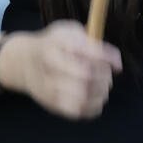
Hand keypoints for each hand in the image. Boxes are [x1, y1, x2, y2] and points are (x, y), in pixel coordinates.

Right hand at [0, 21, 122, 119]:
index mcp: (58, 42)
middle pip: (86, 76)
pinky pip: (76, 111)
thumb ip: (92, 40)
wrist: (24, 61)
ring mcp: (48, 86)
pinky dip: (93, 107)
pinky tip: (96, 99)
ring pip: (82, 96)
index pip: (88, 53)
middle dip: (104, 77)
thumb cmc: (54, 44)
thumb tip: (114, 59)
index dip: (107, 60)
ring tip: (103, 88)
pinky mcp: (50, 103)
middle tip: (108, 76)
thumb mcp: (69, 30)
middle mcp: (50, 64)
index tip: (117, 65)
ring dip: (100, 93)